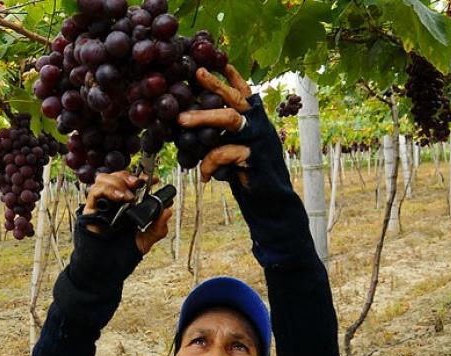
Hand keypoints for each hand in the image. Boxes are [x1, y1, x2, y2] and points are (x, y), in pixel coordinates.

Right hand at [83, 171, 172, 254]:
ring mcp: (101, 204)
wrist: (105, 267)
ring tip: (127, 195)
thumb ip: (157, 228)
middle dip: (128, 176)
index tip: (154, 180)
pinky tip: (118, 197)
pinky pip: (95, 191)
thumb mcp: (145, 241)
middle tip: (138, 184)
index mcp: (127, 205)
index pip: (132, 183)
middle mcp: (113, 202)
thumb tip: (167, 212)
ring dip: (117, 182)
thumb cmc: (122, 253)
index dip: (142, 177)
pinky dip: (107, 190)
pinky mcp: (90, 210)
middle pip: (117, 176)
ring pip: (104, 179)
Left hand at [177, 65, 253, 182]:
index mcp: (255, 119)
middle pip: (236, 98)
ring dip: (203, 117)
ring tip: (181, 120)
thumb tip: (191, 122)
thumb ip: (222, 134)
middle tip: (196, 74)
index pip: (244, 92)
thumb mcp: (234, 148)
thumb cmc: (247, 173)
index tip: (216, 61)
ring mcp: (258, 138)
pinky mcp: (253, 156)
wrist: (269, 200)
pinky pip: (223, 153)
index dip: (232, 76)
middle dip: (215, 85)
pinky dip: (208, 163)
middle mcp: (259, 124)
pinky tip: (203, 174)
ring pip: (230, 119)